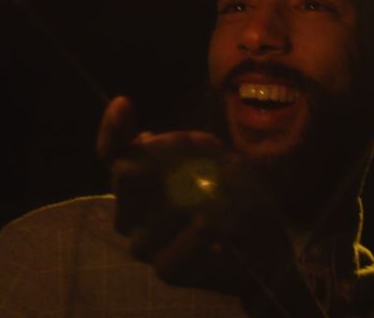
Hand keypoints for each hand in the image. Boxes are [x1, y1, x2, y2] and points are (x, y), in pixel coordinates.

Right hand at [96, 97, 293, 290]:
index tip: (123, 104)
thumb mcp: (215, 160)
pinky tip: (226, 231)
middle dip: (176, 160)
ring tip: (229, 204)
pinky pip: (194, 233)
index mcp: (138, 184)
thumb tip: (145, 139)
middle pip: (129, 172)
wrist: (262, 247)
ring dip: (210, 196)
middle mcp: (130, 214)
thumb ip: (182, 147)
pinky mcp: (165, 270)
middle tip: (215, 169)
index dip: (112, 130)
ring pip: (168, 202)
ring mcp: (144, 244)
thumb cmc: (234, 199)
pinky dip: (220, 225)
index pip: (111, 155)